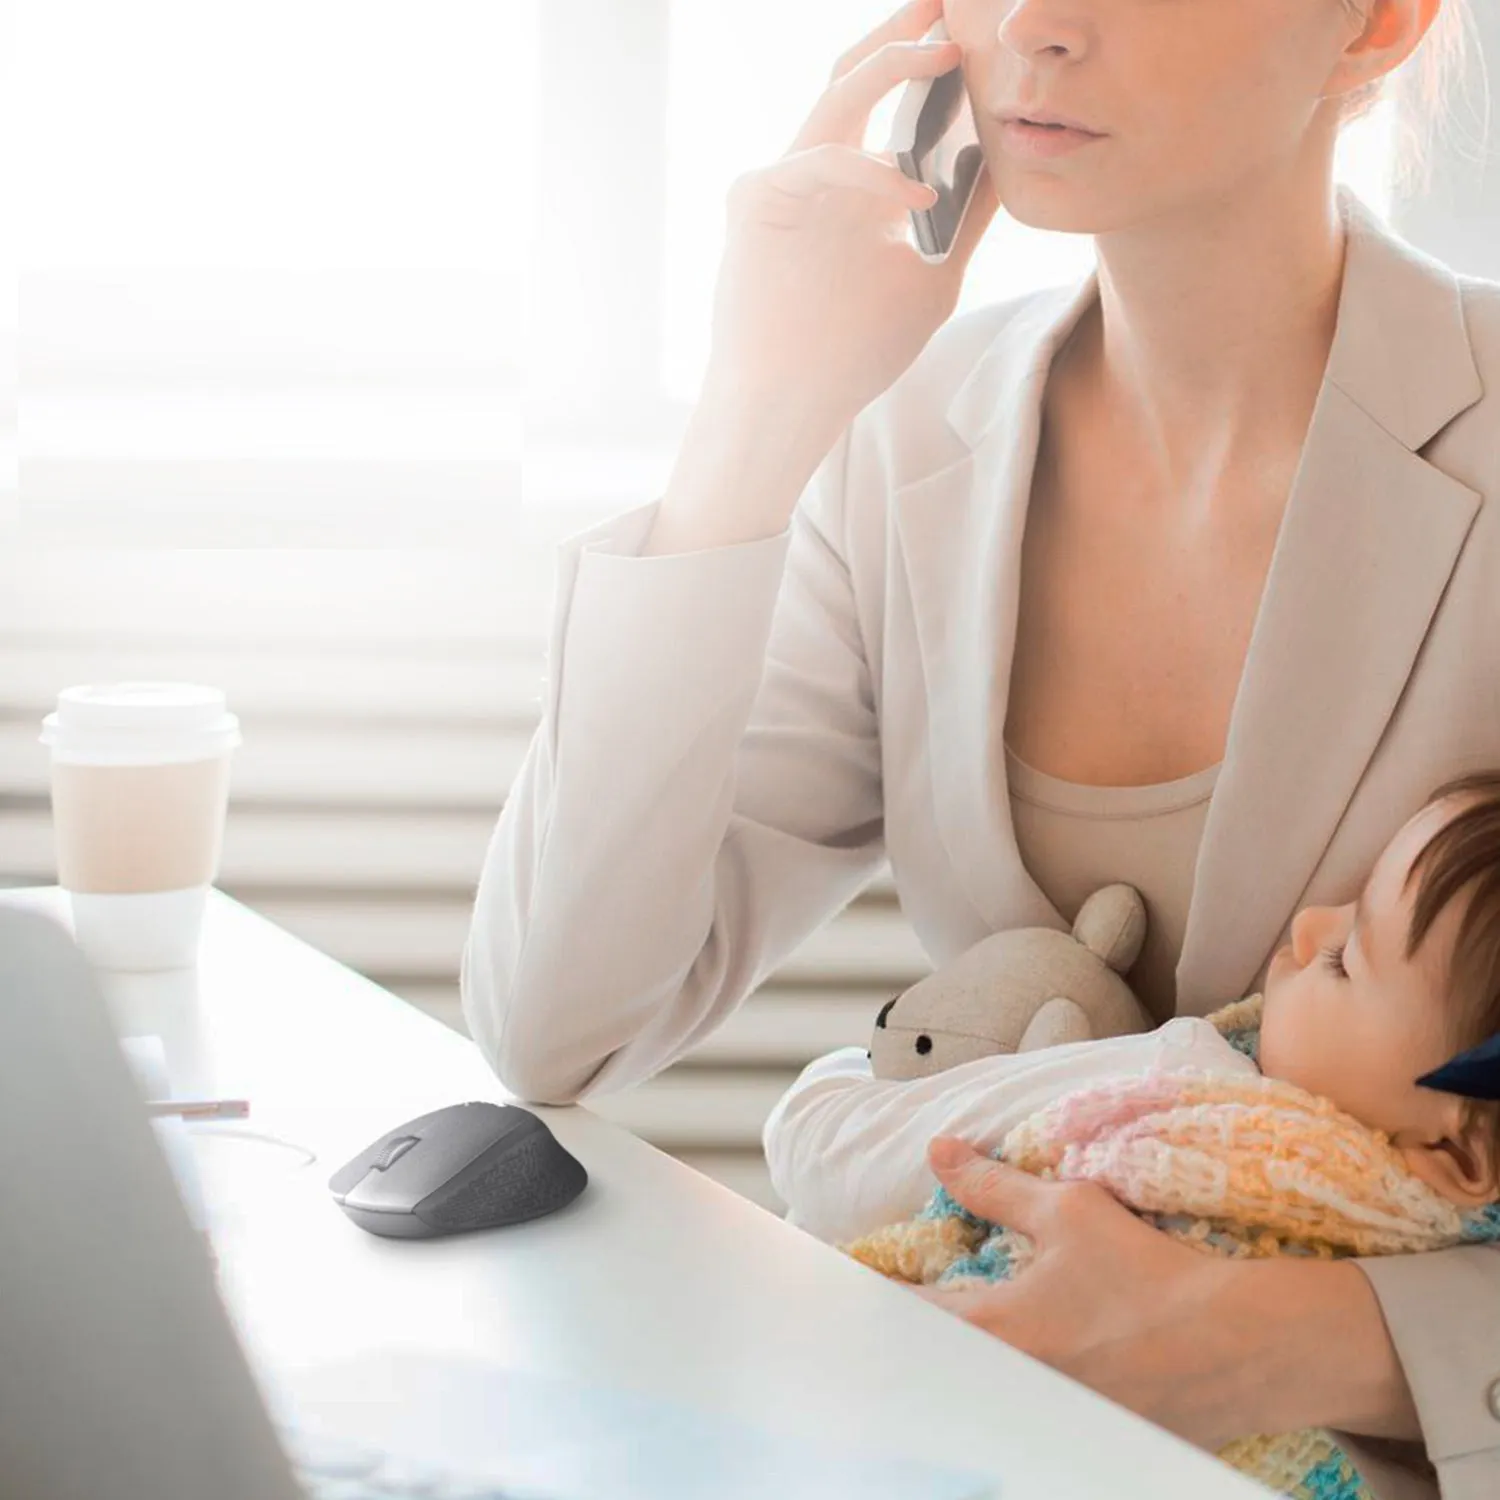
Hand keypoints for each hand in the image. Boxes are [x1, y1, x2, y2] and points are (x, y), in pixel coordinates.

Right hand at [701, 0, 1001, 444]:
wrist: (793, 404)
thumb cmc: (853, 350)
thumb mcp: (933, 275)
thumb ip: (965, 221)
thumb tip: (1009, 163)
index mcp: (851, 183)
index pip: (887, 101)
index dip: (926, 60)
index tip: (970, 30)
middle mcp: (815, 171)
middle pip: (855, 75)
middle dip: (902, 34)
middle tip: (948, 1)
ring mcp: (781, 182)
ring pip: (834, 99)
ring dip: (889, 68)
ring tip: (946, 54)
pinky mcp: (754, 202)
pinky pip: (816, 162)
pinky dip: (866, 172)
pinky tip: (915, 192)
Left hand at [904, 1136, 1249, 1452]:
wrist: (1240, 1349)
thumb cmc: (1147, 1274)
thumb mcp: (1066, 1212)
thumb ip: (992, 1186)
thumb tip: (939, 1150)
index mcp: (994, 1331)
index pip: (906, 1315)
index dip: (872, 1296)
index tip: (848, 1284)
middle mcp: (1010, 1385)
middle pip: (933, 1367)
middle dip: (914, 1339)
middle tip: (896, 1313)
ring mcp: (1047, 1419)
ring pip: (979, 1392)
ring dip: (960, 1363)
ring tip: (952, 1338)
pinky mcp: (1087, 1437)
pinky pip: (1026, 1414)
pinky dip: (1008, 1391)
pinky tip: (1022, 1368)